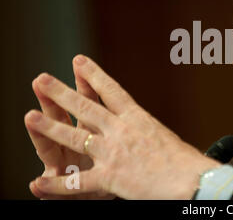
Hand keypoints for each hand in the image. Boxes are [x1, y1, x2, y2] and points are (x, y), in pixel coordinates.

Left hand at [24, 55, 220, 198]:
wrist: (190, 179)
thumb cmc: (185, 161)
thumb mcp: (164, 138)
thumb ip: (146, 133)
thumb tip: (142, 132)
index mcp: (138, 118)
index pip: (111, 91)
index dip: (92, 74)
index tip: (78, 60)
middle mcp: (122, 130)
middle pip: (87, 107)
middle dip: (61, 92)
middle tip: (42, 79)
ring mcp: (114, 152)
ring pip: (76, 136)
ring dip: (51, 126)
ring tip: (31, 116)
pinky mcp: (110, 177)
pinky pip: (77, 181)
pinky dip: (56, 185)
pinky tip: (37, 182)